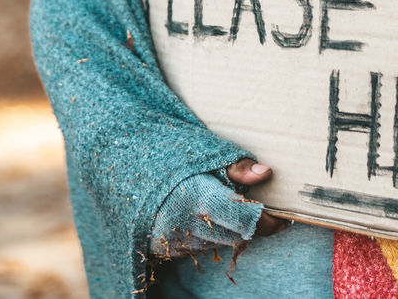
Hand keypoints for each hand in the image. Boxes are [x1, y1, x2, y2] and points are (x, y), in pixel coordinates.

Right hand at [148, 159, 288, 257]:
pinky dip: (207, 234)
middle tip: (254, 207)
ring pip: (217, 243)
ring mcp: (173, 238)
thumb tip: (267, 173)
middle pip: (236, 236)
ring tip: (224, 205)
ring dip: (228, 230)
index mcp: (199, 198)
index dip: (268, 222)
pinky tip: (201, 214)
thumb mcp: (201, 151)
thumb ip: (235, 167)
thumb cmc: (162, 150)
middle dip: (249, 225)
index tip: (281, 217)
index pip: (247, 222)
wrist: (117, 161)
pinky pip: (197, 247)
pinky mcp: (162, 246)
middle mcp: (187, 224)